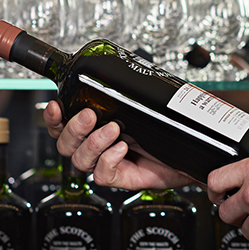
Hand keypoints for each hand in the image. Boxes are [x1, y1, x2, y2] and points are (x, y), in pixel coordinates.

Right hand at [44, 100, 191, 189]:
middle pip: (65, 144)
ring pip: (80, 161)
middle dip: (74, 128)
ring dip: (93, 143)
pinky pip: (102, 175)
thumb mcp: (145, 103)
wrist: (194, 148)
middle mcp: (99, 145)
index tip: (56, 105)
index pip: (63, 124)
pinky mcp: (123, 178)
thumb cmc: (169, 125)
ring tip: (115, 130)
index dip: (54, 117)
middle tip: (90, 115)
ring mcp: (109, 162)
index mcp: (97, 125)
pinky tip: (122, 149)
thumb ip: (127, 91)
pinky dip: (108, 161)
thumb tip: (117, 71)